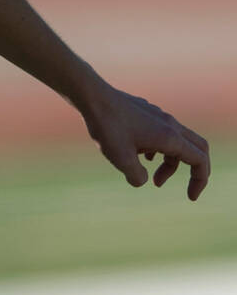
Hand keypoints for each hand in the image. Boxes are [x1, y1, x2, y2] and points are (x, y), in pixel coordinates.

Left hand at [81, 85, 210, 200]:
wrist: (92, 97)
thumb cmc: (107, 126)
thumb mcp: (121, 158)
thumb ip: (137, 176)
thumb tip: (142, 180)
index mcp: (169, 137)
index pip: (200, 160)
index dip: (200, 181)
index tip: (190, 197)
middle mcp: (169, 124)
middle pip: (197, 149)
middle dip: (194, 171)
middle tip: (186, 189)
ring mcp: (158, 117)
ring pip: (177, 143)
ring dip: (171, 163)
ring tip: (154, 179)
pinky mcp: (146, 114)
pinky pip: (163, 134)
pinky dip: (160, 150)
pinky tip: (143, 157)